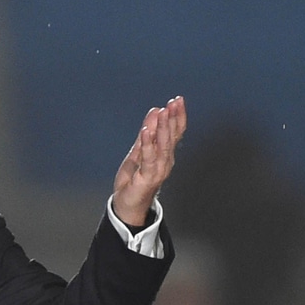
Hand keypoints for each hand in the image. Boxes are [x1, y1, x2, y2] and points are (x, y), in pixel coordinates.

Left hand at [112, 96, 186, 226]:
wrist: (127, 204)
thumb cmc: (134, 179)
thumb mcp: (138, 151)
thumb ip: (146, 133)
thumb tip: (155, 111)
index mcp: (165, 154)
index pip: (175, 132)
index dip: (177, 116)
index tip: (178, 100)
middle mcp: (165, 161)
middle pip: (172, 137)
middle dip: (173, 118)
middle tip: (174, 102)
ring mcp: (158, 170)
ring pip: (163, 146)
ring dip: (162, 128)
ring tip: (162, 112)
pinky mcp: (148, 177)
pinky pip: (148, 159)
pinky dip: (147, 144)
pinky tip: (146, 132)